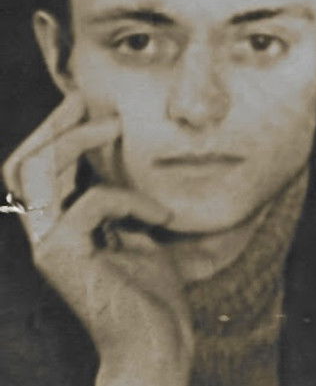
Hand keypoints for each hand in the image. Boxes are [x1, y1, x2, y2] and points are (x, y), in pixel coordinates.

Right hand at [2, 91, 193, 385]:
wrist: (157, 344)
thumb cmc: (150, 293)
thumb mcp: (135, 231)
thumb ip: (120, 200)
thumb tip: (118, 162)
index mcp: (59, 227)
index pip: (36, 170)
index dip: (53, 133)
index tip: (83, 105)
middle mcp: (43, 234)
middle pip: (24, 164)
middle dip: (52, 125)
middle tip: (83, 99)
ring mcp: (47, 245)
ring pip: (37, 170)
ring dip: (75, 140)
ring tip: (113, 126)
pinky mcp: (61, 256)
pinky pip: (93, 202)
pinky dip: (131, 200)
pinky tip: (162, 215)